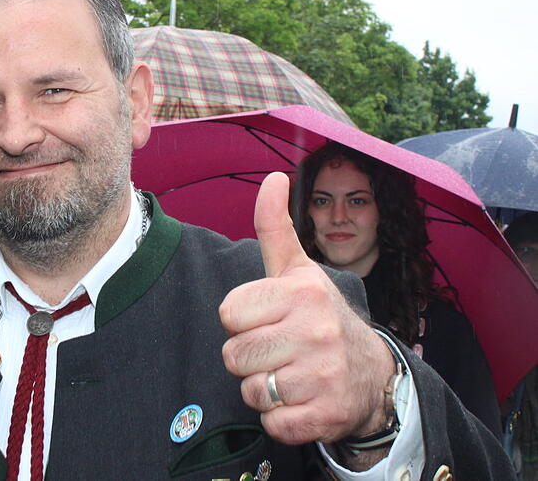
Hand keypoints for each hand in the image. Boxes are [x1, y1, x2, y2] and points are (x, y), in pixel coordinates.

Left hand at [219, 172, 393, 445]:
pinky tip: (301, 401)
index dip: (242, 322)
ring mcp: (323, 376)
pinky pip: (272, 423)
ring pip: (251, 390)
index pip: (229, 314)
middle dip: (250, 358)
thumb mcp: (299, 272)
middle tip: (279, 352)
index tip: (268, 320)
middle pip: (234, 355)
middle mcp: (316, 331)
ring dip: (264, 389)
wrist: (372, 376)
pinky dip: (280, 419)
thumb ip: (275, 229)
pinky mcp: (325, 416)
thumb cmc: (320, 318)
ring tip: (290, 375)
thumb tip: (272, 177)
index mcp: (302, 293)